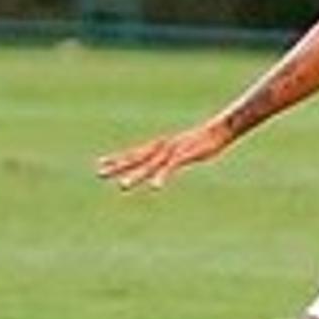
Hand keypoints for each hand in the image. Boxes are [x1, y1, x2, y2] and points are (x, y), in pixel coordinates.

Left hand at [95, 119, 232, 190]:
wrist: (219, 130)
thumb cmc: (200, 141)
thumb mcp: (181, 149)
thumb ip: (170, 156)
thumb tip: (163, 162)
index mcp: (159, 147)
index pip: (133, 153)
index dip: (117, 159)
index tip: (100, 164)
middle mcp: (161, 148)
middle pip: (135, 158)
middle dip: (117, 166)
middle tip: (99, 174)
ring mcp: (171, 152)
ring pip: (149, 165)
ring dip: (136, 176)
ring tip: (122, 187)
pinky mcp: (184, 156)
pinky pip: (170, 168)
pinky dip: (162, 177)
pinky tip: (155, 188)